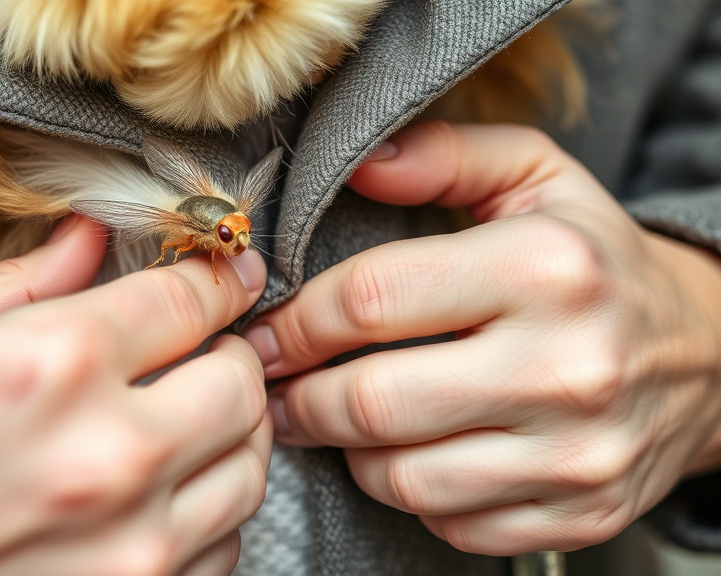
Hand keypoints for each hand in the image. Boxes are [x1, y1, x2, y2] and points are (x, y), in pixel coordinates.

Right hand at [0, 215, 270, 575]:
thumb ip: (24, 284)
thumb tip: (90, 232)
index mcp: (49, 365)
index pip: (188, 301)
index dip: (214, 279)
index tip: (222, 276)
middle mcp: (108, 454)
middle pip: (240, 382)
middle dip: (228, 353)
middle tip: (200, 350)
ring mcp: (133, 544)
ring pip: (248, 465)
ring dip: (229, 430)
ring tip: (185, 416)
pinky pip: (223, 540)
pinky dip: (206, 505)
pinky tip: (160, 488)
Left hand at [243, 122, 720, 554]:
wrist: (706, 356)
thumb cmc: (595, 261)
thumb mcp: (537, 178)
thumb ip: (446, 155)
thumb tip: (360, 165)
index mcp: (546, 269)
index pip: (371, 300)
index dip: (295, 321)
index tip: (265, 331)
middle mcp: (567, 369)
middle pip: (373, 401)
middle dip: (299, 396)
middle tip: (275, 384)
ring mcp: (576, 455)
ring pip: (399, 477)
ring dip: (344, 449)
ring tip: (331, 416)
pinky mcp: (579, 514)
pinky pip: (448, 523)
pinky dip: (405, 491)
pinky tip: (402, 452)